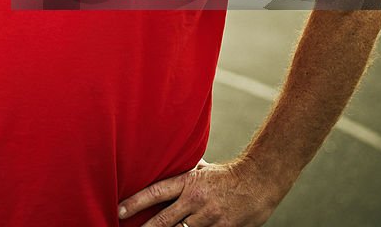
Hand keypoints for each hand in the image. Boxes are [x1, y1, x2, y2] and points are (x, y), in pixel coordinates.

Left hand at [117, 158, 283, 226]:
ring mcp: (210, 218)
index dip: (136, 202)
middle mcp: (196, 200)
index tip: (119, 210)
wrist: (260, 181)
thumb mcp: (203, 169)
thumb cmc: (228, 174)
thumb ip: (184, 172)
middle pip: (165, 219)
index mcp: (189, 182)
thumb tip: (167, 162)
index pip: (156, 192)